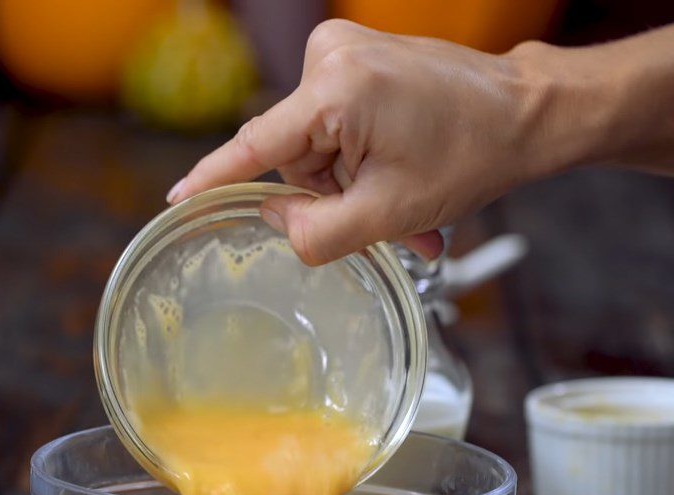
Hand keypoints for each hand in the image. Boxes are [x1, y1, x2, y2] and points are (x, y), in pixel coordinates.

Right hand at [166, 19, 545, 264]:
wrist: (525, 115)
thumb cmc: (471, 154)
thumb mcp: (389, 213)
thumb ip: (317, 232)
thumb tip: (273, 219)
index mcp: (335, 91)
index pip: (255, 146)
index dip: (213, 179)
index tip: (178, 201)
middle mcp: (331, 57)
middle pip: (298, 159)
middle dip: (335, 199)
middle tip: (387, 223)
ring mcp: (345, 54)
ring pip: (321, 152)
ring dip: (356, 188)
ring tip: (405, 210)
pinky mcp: (359, 61)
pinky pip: (338, 131)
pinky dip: (363, 166)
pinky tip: (400, 184)